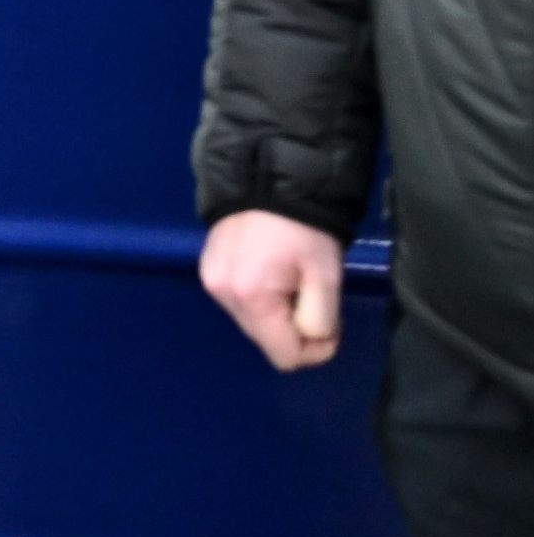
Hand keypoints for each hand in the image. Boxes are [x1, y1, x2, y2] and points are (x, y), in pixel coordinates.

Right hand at [199, 209, 345, 369]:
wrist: (266, 180)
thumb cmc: (303, 229)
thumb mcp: (326, 276)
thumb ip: (321, 321)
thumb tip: (314, 342)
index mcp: (250, 297)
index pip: (285, 356)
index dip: (314, 350)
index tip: (329, 323)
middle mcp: (222, 294)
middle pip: (266, 341)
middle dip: (293, 329)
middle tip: (310, 295)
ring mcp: (210, 281)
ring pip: (253, 323)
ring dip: (276, 313)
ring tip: (288, 278)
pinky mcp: (207, 270)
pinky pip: (240, 303)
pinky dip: (259, 298)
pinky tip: (268, 271)